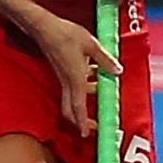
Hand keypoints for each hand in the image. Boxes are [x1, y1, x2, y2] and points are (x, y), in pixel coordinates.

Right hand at [31, 10, 119, 135]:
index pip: (78, 107)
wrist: (44, 27)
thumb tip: (118, 70)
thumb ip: (105, 59)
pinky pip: (71, 87)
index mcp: (75, 79)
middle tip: (94, 126)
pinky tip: (93, 76)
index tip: (86, 134)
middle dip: (81, 121)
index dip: (82, 122)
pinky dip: (83, 88)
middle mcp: (67, 82)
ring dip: (84, 102)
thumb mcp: (91, 45)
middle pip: (70, 110)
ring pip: (71, 98)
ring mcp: (63, 77)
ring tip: (100, 93)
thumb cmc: (65, 34)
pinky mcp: (61, 71)